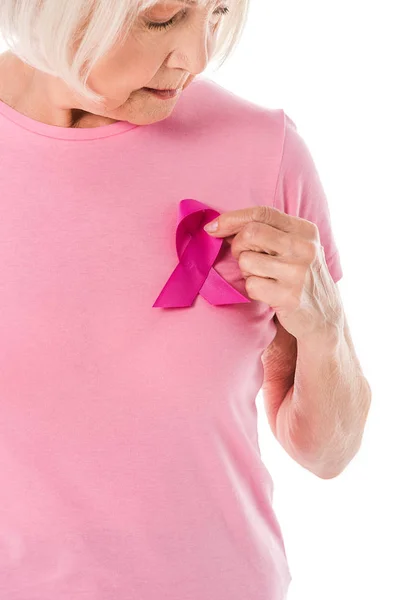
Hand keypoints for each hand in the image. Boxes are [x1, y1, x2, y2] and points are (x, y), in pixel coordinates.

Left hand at [204, 205, 342, 340]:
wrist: (324, 317)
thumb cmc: (300, 277)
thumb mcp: (294, 248)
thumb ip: (266, 233)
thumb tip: (219, 226)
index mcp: (305, 231)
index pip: (262, 213)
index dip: (232, 218)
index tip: (213, 228)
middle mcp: (304, 248)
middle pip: (251, 233)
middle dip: (237, 246)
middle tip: (244, 258)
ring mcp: (297, 273)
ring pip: (247, 260)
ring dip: (246, 271)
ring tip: (262, 277)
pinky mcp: (289, 296)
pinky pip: (251, 285)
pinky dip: (253, 289)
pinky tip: (268, 292)